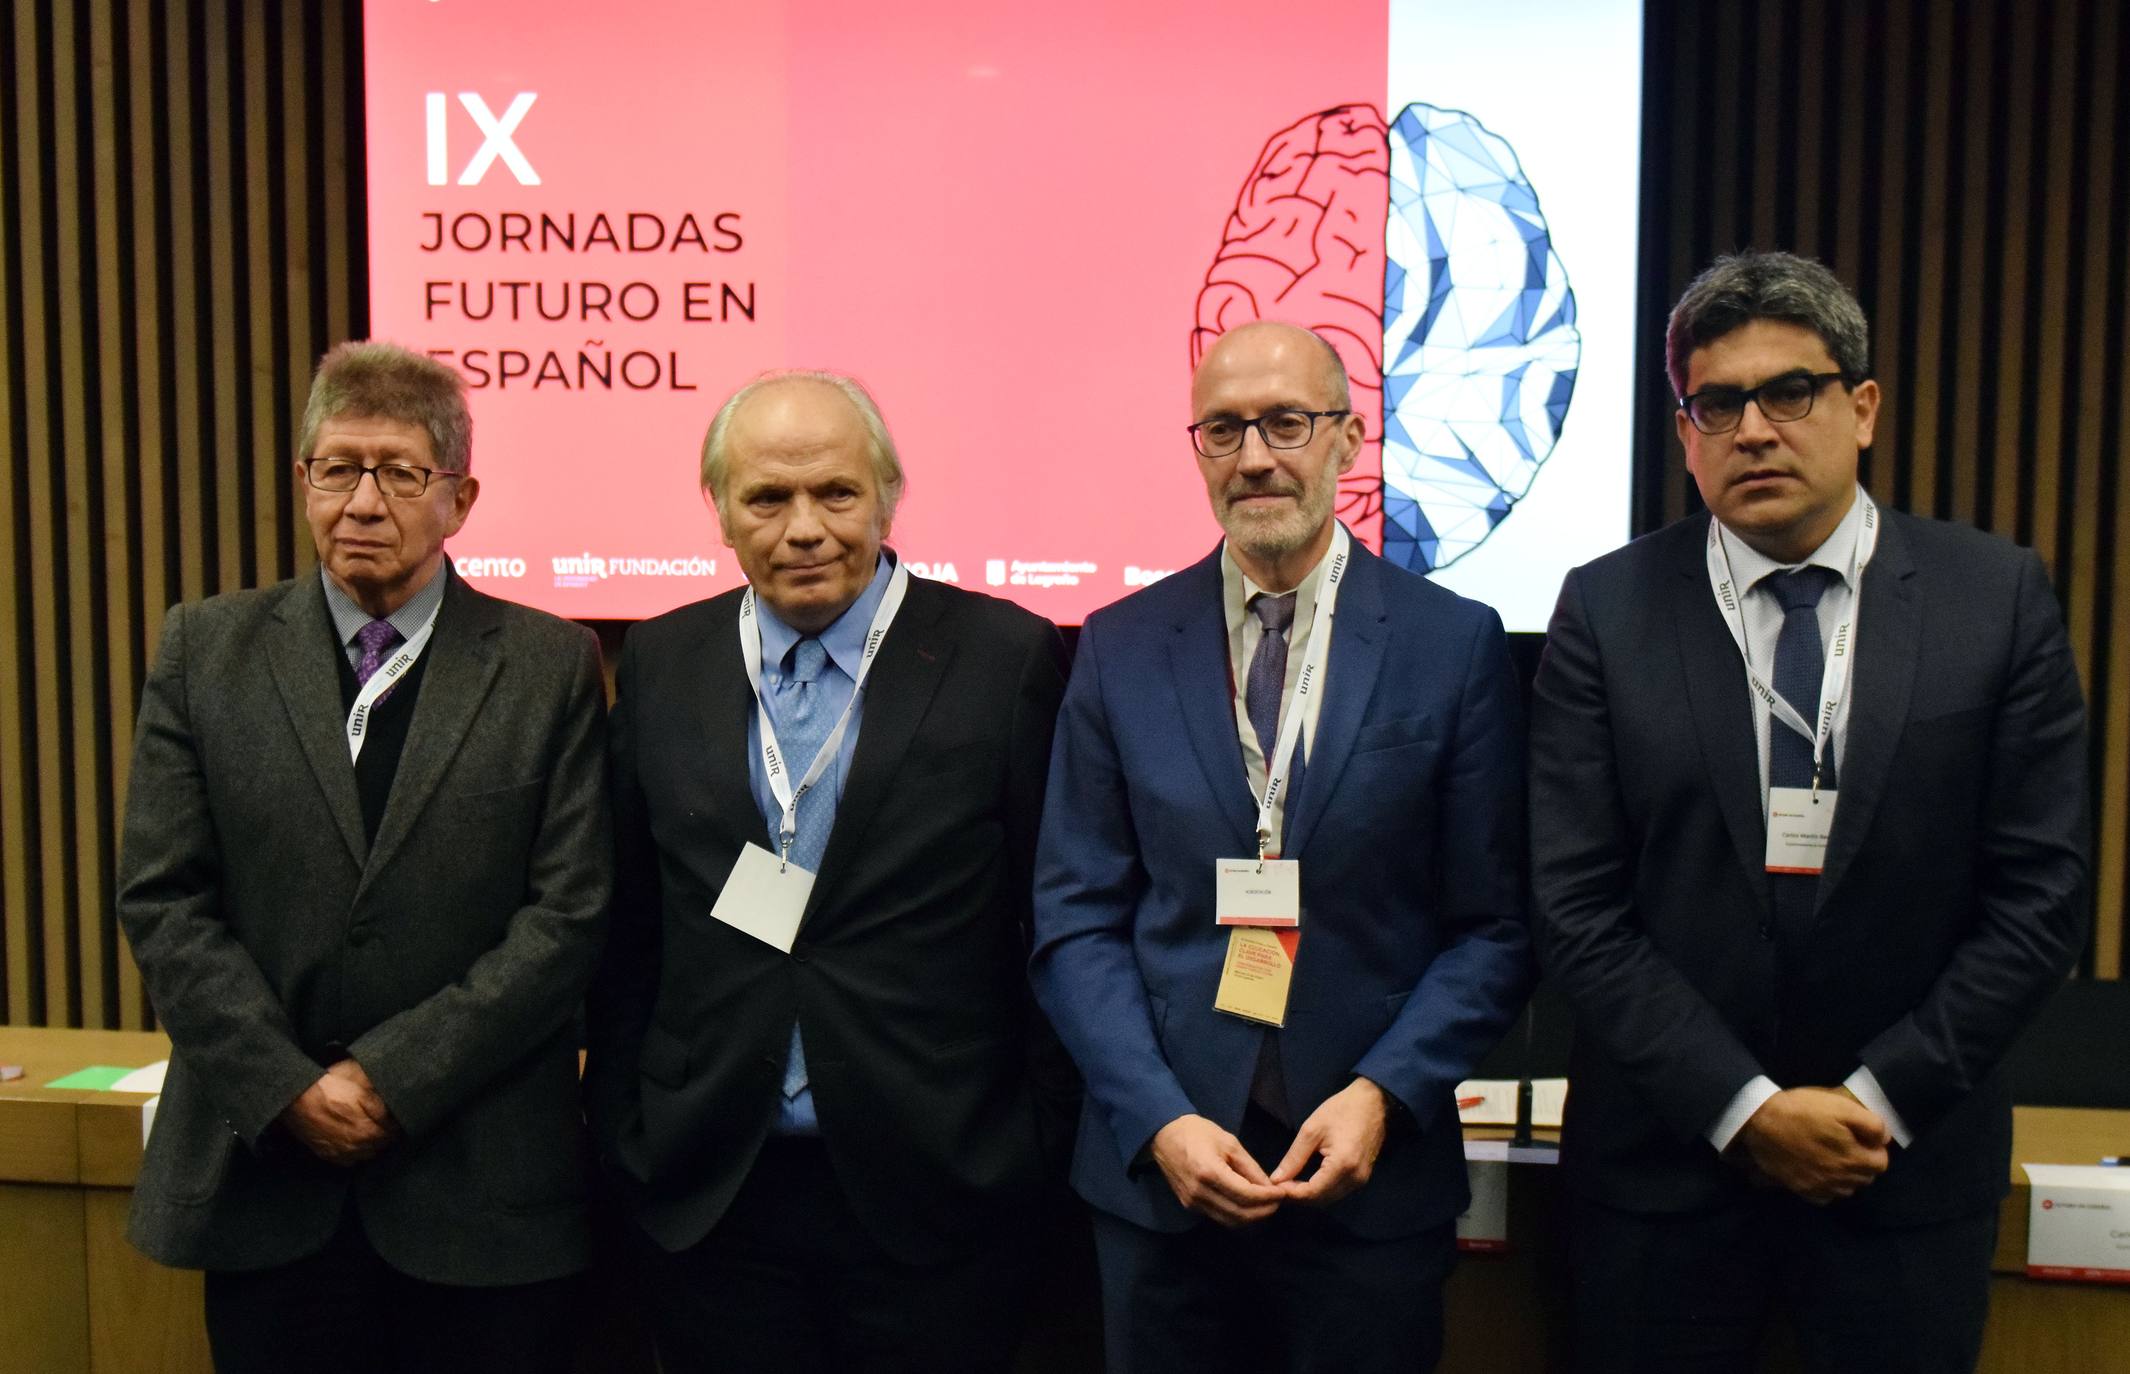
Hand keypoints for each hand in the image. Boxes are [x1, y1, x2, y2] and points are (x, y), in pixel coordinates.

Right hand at [279, 1059, 397, 1165]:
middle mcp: (357, 1145)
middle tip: (388, 1124)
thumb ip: (379, 1097)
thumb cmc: (328, 1086)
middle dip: (387, 1135)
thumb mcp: (359, 1083)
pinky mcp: (326, 1153)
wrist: (294, 1096)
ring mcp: (341, 1152)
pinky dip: (356, 1153)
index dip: (397, 1123)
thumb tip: (393, 1103)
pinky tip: (356, 1143)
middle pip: (381, 1145)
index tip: (399, 1117)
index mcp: (368, 1129)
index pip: (393, 1131)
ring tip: (373, 1133)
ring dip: (373, 1145)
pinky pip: (349, 1160)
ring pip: (367, 1154)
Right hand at [1150, 1114, 1283, 1226]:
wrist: (1164, 1135)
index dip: (1268, 1198)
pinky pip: (1219, 1217)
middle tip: (1279, 1202)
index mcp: (1210, 1172)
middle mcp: (1200, 1193)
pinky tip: (1248, 1205)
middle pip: (1240, 1214)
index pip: (1246, 1195)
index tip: (1283, 1193)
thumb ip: (1250, 1167)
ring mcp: (1193, 1203)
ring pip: (1230, 1221)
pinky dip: (1237, 1215)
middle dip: (1264, 1211)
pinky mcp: (1190, 1207)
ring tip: (1267, 1205)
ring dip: (1252, 1217)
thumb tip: (1270, 1187)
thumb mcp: (1229, 1143)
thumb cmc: (1198, 1132)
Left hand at [1269, 1077, 1388, 1205]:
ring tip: (1290, 1184)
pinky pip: (1338, 1192)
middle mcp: (1355, 1179)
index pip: (1312, 1192)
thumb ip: (1294, 1158)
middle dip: (1298, 1197)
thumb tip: (1276, 1179)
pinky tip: (1307, 1181)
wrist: (1373, 1103)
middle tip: (1279, 1186)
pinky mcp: (1362, 1178)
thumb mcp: (1312, 1130)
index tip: (1275, 1186)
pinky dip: (1321, 1191)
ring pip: (1330, 1199)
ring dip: (1309, 1195)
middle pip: (1321, 1200)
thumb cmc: (1341, 1110)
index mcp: (1342, 1165)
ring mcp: (1361, 1180)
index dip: (1291, 1193)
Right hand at [1734, 1086, 1888, 1203]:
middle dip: (1862, 1162)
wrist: (1759, 1121)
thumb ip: (1871, 1124)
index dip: (1874, 1147)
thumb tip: (1885, 1139)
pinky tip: (1819, 1171)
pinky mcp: (1802, 1190)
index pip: (1881, 1163)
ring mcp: (1820, 1188)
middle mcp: (1841, 1180)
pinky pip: (1825, 1197)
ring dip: (1847, 1176)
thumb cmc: (1802, 1110)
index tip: (1861, 1136)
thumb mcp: (1841, 1106)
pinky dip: (1828, 1187)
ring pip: (1847, 1189)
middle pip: (1866, 1178)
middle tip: (1847, 1143)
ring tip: (1833, 1156)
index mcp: (1854, 1159)